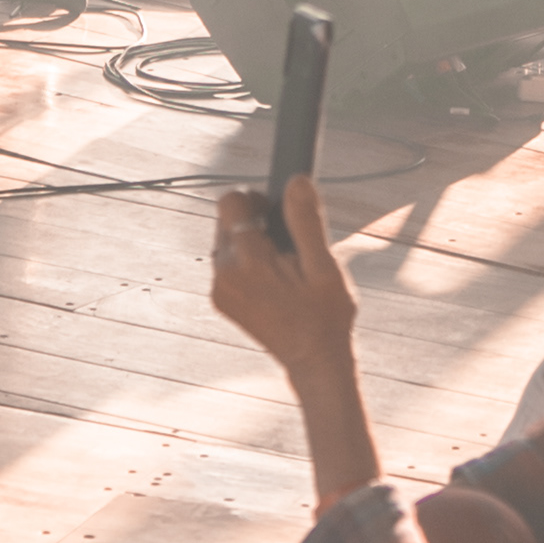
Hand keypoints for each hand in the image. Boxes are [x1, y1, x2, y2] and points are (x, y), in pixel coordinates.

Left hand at [211, 177, 359, 381]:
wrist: (314, 361)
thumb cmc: (325, 315)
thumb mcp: (324, 266)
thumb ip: (306, 221)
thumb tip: (296, 181)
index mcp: (247, 262)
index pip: (231, 201)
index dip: (257, 199)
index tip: (281, 216)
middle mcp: (223, 274)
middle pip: (226, 219)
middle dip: (255, 222)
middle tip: (288, 247)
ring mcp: (218, 289)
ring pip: (226, 239)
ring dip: (251, 242)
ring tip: (283, 268)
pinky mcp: (220, 300)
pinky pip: (227, 262)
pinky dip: (246, 262)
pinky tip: (273, 282)